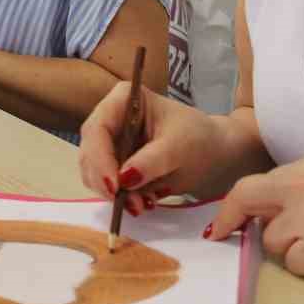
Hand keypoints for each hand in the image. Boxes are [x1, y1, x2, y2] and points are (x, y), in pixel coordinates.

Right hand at [78, 85, 230, 214]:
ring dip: (114, 194)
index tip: (115, 186)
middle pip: (90, 151)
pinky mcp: (115, 164)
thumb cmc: (198, 138)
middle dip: (106, 181)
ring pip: (94, 172)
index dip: (100, 158)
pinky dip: (121, 198)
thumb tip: (124, 179)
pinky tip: (144, 201)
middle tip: (129, 203)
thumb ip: (151, 160)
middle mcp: (111, 118)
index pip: (98, 128)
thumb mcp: (178, 147)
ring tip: (143, 205)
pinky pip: (107, 184)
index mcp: (124, 99)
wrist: (213, 152)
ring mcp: (111, 142)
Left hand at [204, 155, 303, 289]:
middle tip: (227, 236)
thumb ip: (295, 194)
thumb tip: (251, 215)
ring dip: (288, 252)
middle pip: (248, 198)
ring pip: (271, 240)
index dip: (232, 206)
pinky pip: (291, 264)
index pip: (254, 182)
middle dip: (233, 220)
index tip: (221, 224)